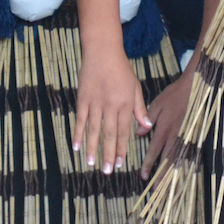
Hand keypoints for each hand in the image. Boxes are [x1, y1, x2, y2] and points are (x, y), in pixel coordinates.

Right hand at [74, 49, 150, 174]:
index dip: (121, 148)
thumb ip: (140, 108)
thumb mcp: (135, 87)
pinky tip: (76, 147)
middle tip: (106, 171)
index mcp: (126, 104)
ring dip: (93, 148)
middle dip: (108, 154)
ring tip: (92, 164)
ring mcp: (95, 103)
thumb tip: (147, 126)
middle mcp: (111, 105)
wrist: (102, 51)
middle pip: (109, 134)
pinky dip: (78, 134)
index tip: (120, 163)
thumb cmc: (121, 69)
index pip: (124, 131)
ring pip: (94, 130)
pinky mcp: (83, 99)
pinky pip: (80, 119)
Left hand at [139, 69, 194, 178]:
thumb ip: (148, 119)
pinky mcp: (193, 135)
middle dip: (160, 175)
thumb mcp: (158, 103)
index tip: (143, 176)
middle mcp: (175, 135)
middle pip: (167, 159)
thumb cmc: (175, 94)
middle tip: (155, 189)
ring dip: (171, 172)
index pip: (155, 150)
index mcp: (164, 128)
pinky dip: (182, 163)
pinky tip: (179, 171)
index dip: (149, 164)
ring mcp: (186, 136)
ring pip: (177, 159)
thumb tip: (138, 134)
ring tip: (166, 185)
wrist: (195, 88)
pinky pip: (186, 153)